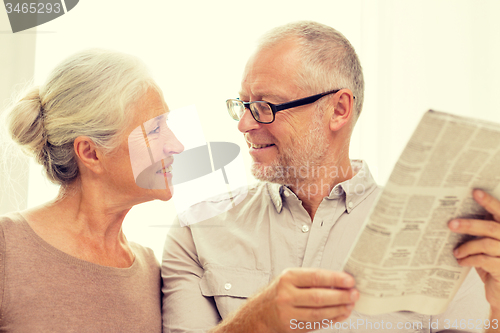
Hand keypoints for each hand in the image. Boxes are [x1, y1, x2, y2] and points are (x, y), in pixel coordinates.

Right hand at [256, 268, 357, 332]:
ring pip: (319, 313)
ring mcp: (288, 313)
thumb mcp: (290, 279)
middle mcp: (286, 295)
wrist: (258, 313)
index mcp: (288, 278)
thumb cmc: (279, 292)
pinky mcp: (292, 327)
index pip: (315, 277)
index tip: (350, 280)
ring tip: (350, 305)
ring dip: (338, 310)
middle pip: (319, 297)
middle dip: (340, 296)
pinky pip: (316, 324)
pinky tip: (341, 315)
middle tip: (354, 294)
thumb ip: (311, 279)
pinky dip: (331, 320)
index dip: (335, 279)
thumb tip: (340, 281)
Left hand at [448, 189, 499, 310]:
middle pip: (492, 227)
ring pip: (486, 244)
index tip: (475, 192)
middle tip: (450, 224)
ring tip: (455, 251)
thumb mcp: (487, 244)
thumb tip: (455, 217)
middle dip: (470, 225)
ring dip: (467, 246)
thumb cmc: (493, 262)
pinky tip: (461, 261)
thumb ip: (481, 231)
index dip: (489, 201)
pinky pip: (484, 260)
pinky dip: (469, 259)